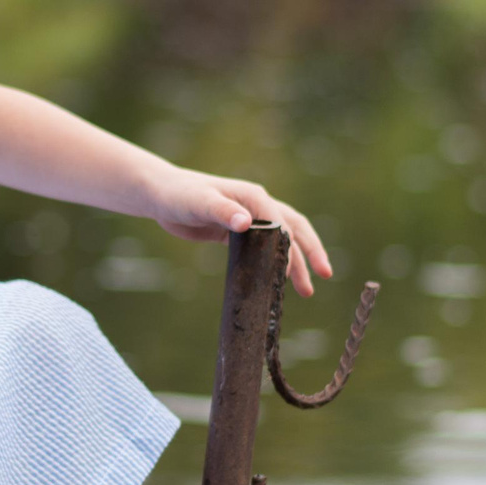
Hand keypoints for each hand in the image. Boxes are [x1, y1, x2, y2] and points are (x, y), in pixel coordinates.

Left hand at [145, 168, 332, 296]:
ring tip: (307, 289)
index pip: (281, 222)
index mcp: (253, 197)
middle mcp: (257, 206)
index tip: (293, 271)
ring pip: (283, 240)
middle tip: (323, 277)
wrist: (162, 196)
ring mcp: (250, 219)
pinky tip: (279, 281)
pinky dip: (275, 264)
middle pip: (294, 229)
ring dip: (297, 262)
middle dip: (310, 253)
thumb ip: (222, 212)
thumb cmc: (180, 195)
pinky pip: (264, 249)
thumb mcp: (200, 203)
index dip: (290, 245)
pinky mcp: (238, 233)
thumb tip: (247, 223)